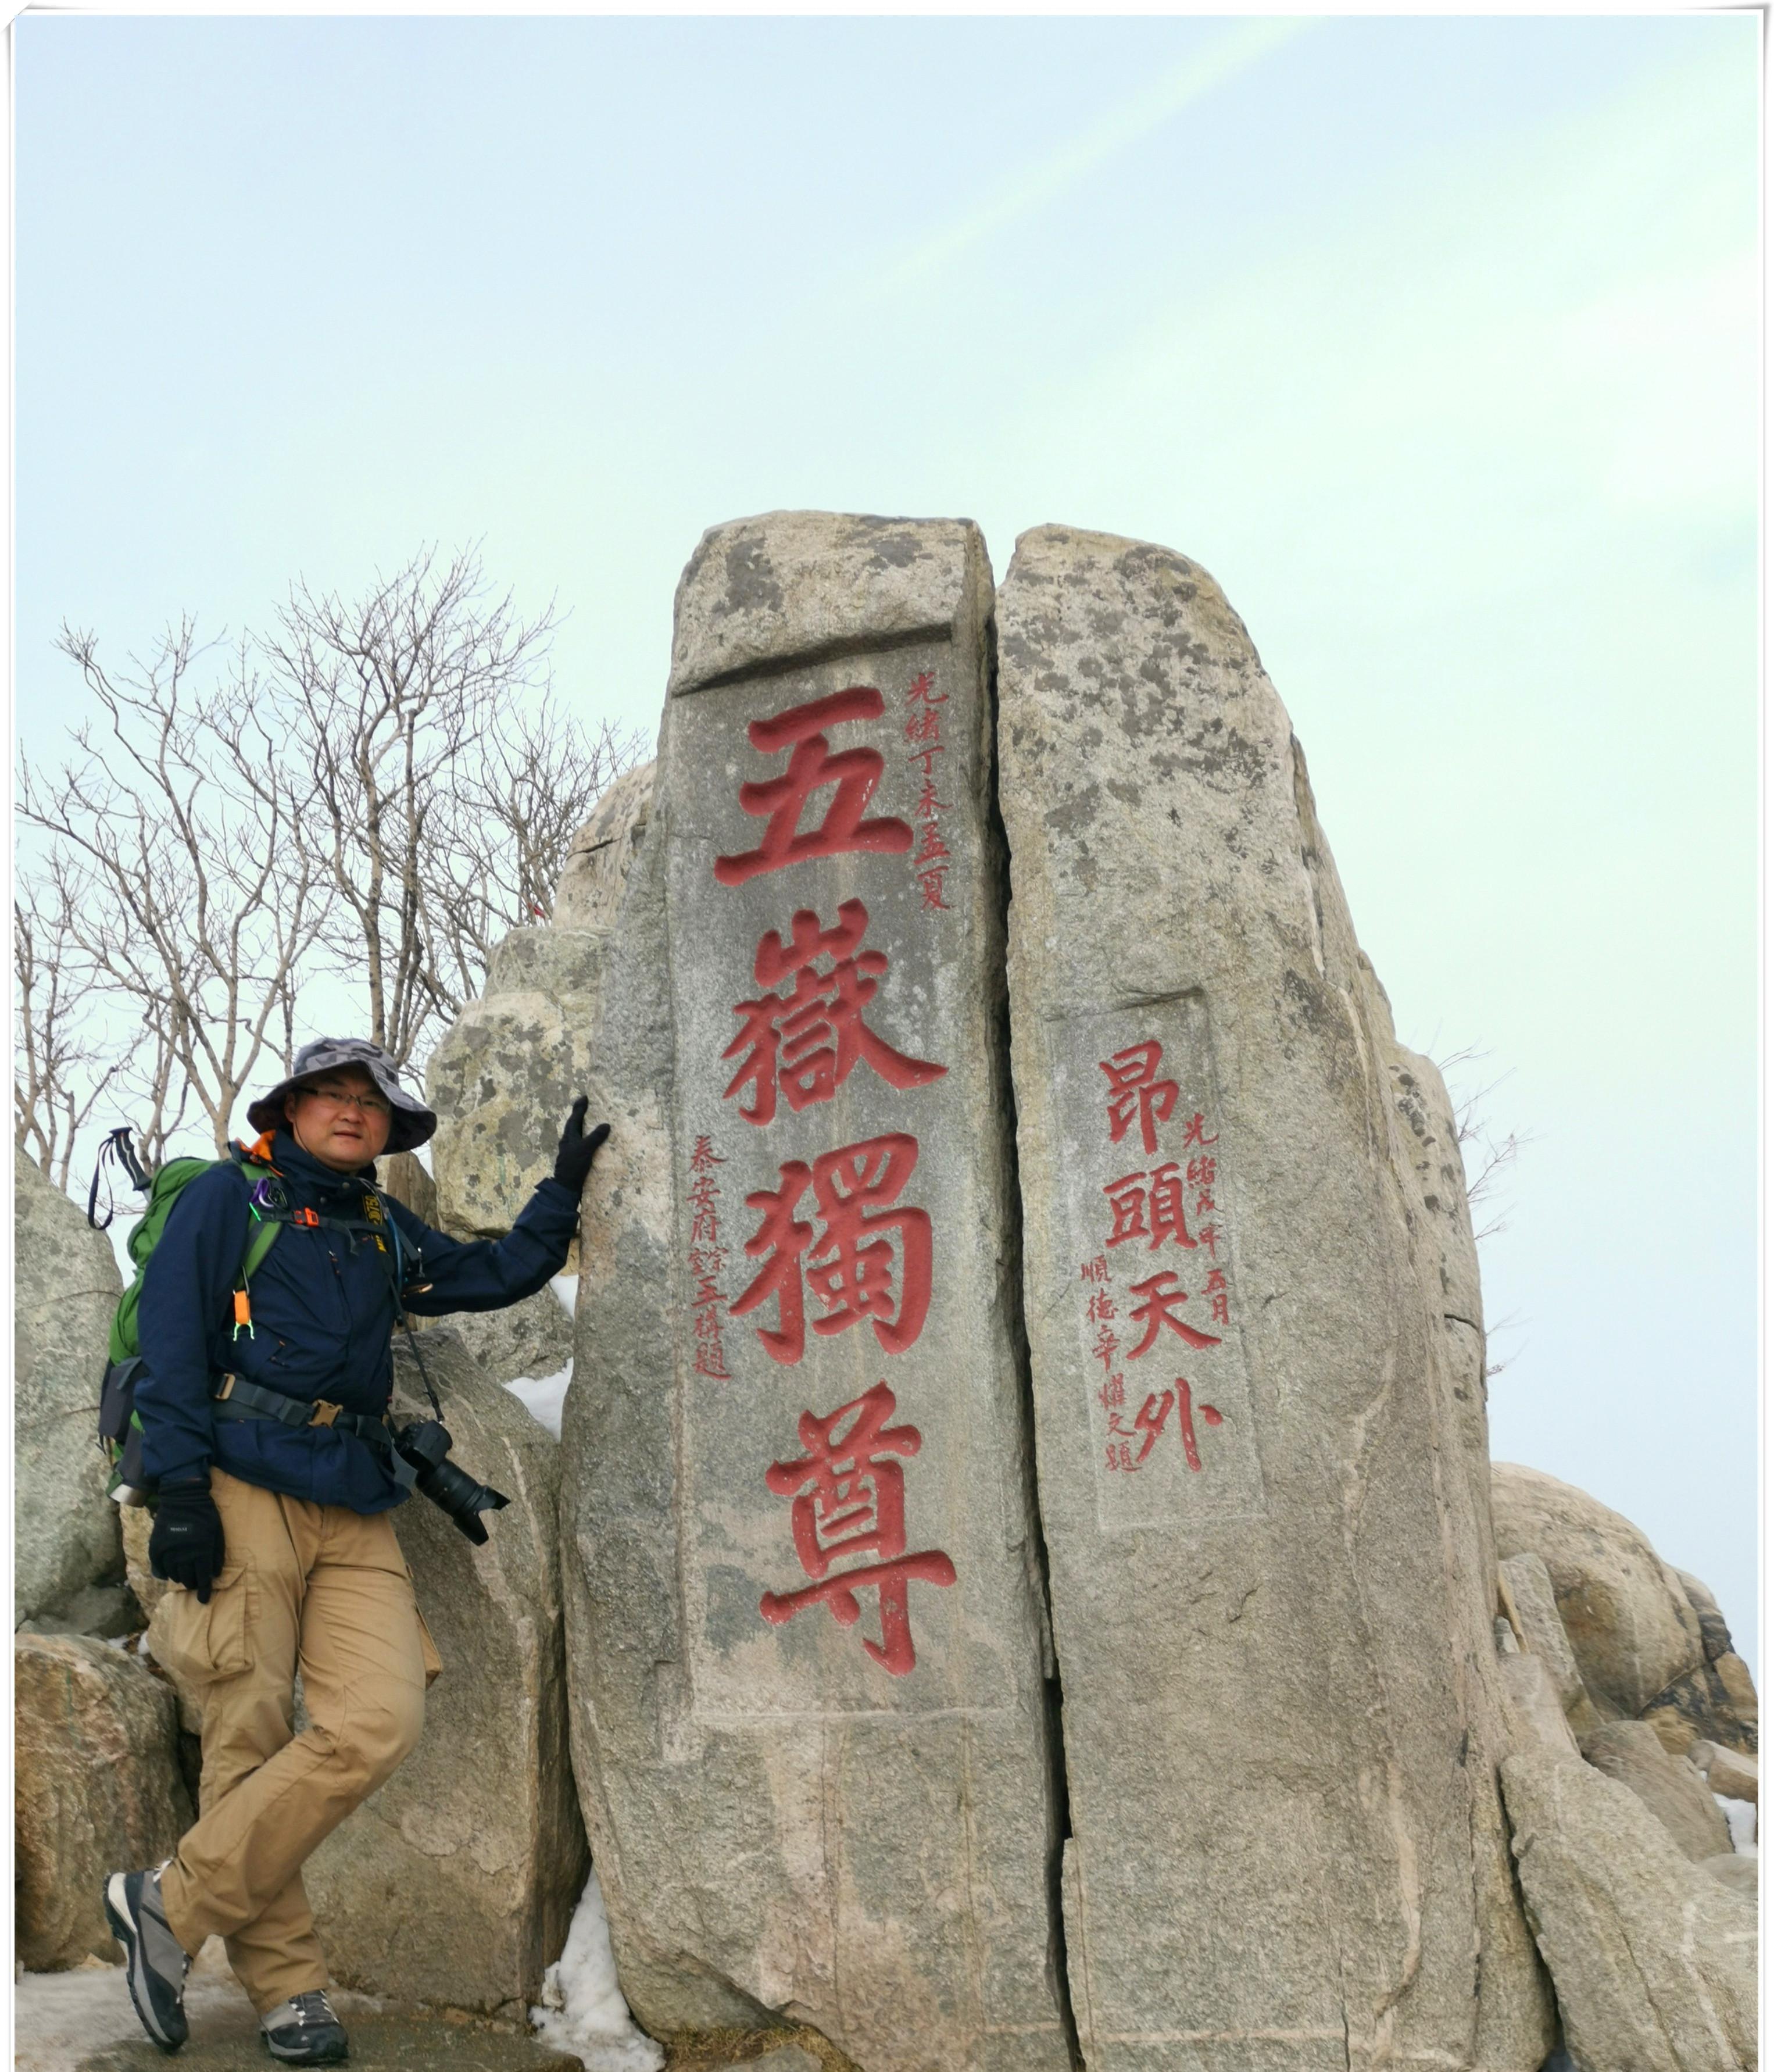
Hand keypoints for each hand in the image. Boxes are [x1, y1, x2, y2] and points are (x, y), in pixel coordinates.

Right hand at [149, 1479, 225, 1602]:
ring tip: (184, 1577)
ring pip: (173, 1574)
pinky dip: (165, 1572)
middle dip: (193, 1583)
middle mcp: (183, 1555)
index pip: (203, 1577)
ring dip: (180, 1578)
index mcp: (201, 1551)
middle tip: (195, 1583)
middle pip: (187, 1578)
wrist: (183, 1497)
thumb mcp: (217, 1532)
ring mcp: (168, 1551)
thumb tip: (215, 1574)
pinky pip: (159, 1567)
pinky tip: (168, 1573)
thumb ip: (216, 1553)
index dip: (203, 1590)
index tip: (203, 1600)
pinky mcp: (157, 1547)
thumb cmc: (205, 1514)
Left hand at [552, 1097, 610, 1195]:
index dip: (579, 1108)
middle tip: (587, 1106)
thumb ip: (595, 1137)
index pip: (575, 1118)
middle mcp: (568, 1141)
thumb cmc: (574, 1166)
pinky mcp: (574, 1158)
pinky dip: (585, 1137)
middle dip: (580, 1115)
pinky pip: (580, 1143)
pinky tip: (590, 1140)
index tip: (585, 1097)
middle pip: (574, 1124)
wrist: (566, 1186)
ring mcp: (570, 1150)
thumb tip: (606, 1124)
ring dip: (582, 1126)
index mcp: (569, 1136)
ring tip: (590, 1120)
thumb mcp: (586, 1149)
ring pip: (576, 1133)